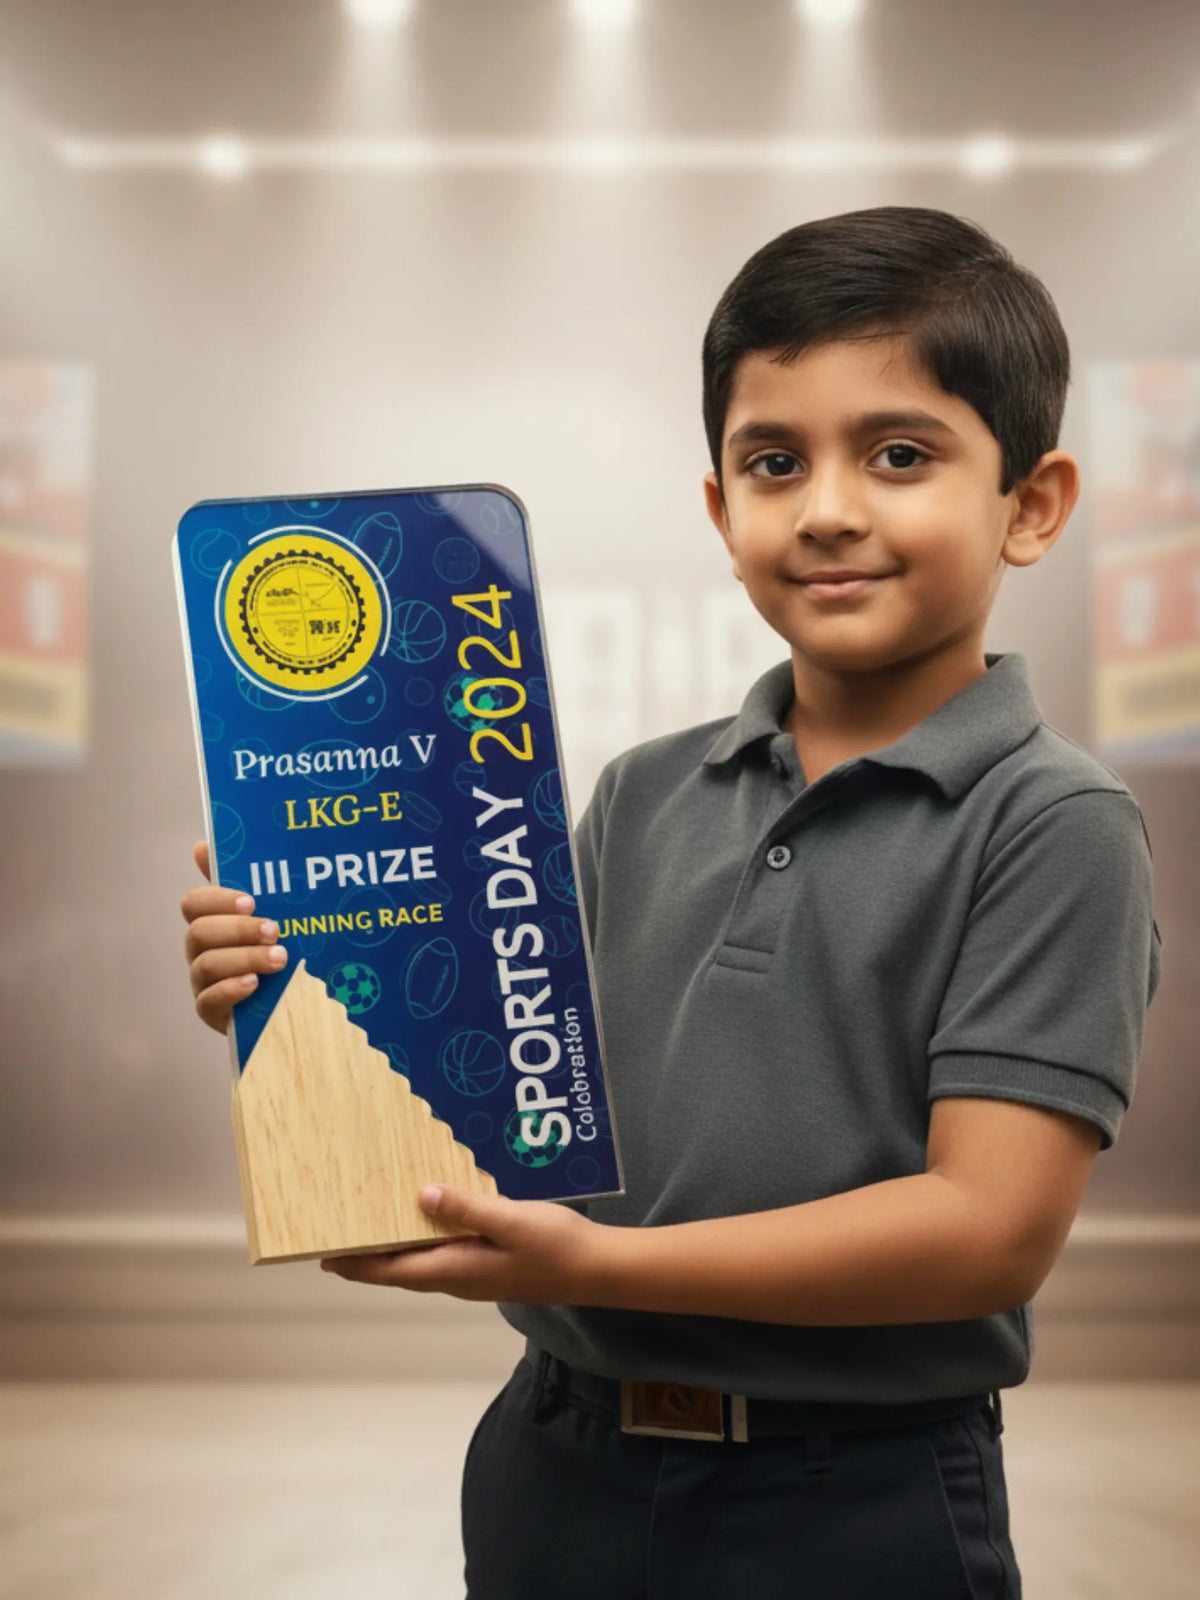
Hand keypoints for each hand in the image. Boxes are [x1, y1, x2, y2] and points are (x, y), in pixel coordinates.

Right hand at [181, 840, 288, 1033]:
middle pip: (199, 932)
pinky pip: (208, 1001)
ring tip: (280, 958)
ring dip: (244, 957)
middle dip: (237, 929)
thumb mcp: (277, 911)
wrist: (295, 1000)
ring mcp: (204, 982)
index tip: (251, 900)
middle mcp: (202, 950)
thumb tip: (205, 844)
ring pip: (207, 964)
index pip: (194, 904)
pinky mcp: (212, 1012)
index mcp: (212, 921)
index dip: (217, 899)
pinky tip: (254, 983)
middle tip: (275, 929)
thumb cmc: (282, 946)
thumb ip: (253, 880)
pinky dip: (231, 989)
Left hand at [320, 1183, 609, 1305]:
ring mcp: (475, 1275)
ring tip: (372, 1227)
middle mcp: (459, 1278)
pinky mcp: (490, 1266)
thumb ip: (464, 1208)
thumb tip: (419, 1196)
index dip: (357, 1266)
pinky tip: (427, 1220)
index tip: (323, 1257)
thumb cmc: (554, 1246)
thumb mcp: (509, 1220)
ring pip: (421, 1264)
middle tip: (337, 1238)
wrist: (596, 1270)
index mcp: (456, 1270)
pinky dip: (423, 1242)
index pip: (393, 1271)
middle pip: (401, 1270)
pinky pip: (443, 1256)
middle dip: (367, 1258)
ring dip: (393, 1251)